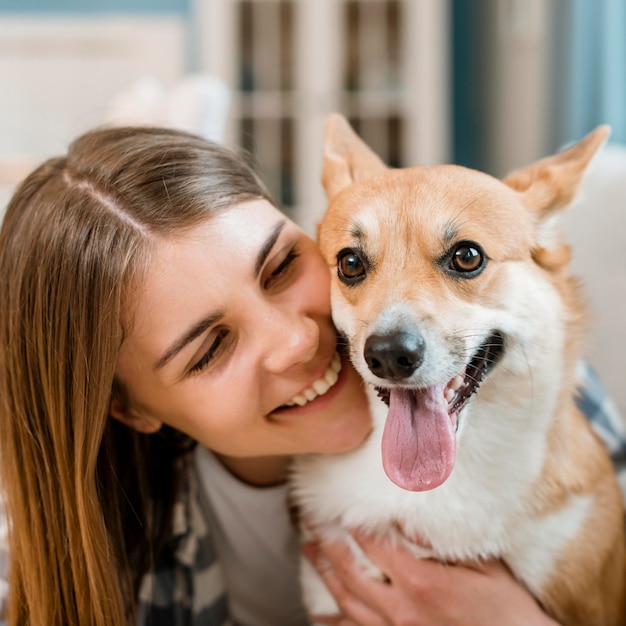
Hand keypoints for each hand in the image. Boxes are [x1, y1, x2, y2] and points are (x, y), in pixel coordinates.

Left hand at [303, 530, 559, 625]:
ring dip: (325, 576)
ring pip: (348, 603)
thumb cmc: (506, 610)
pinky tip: (319, 617)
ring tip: (309, 554)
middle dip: (327, 546)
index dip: (354, 527)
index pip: (376, 547)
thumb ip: (443, 544)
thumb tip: (409, 520)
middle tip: (309, 525)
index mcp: (422, 582)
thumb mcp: (484, 567)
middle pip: (352, 572)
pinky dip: (335, 625)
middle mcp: (402, 609)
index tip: (337, 510)